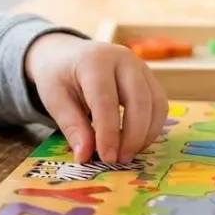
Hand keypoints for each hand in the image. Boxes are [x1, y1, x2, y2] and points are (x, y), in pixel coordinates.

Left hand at [25, 34, 167, 163]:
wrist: (66, 53)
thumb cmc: (58, 75)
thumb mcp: (55, 98)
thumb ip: (71, 126)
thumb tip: (85, 156)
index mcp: (94, 61)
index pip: (106, 100)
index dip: (109, 133)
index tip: (107, 158)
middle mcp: (123, 59)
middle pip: (140, 100)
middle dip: (133, 136)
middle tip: (120, 161)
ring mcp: (140, 66)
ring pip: (156, 103)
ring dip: (146, 134)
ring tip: (126, 154)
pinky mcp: (149, 77)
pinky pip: (160, 104)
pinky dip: (152, 127)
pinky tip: (134, 142)